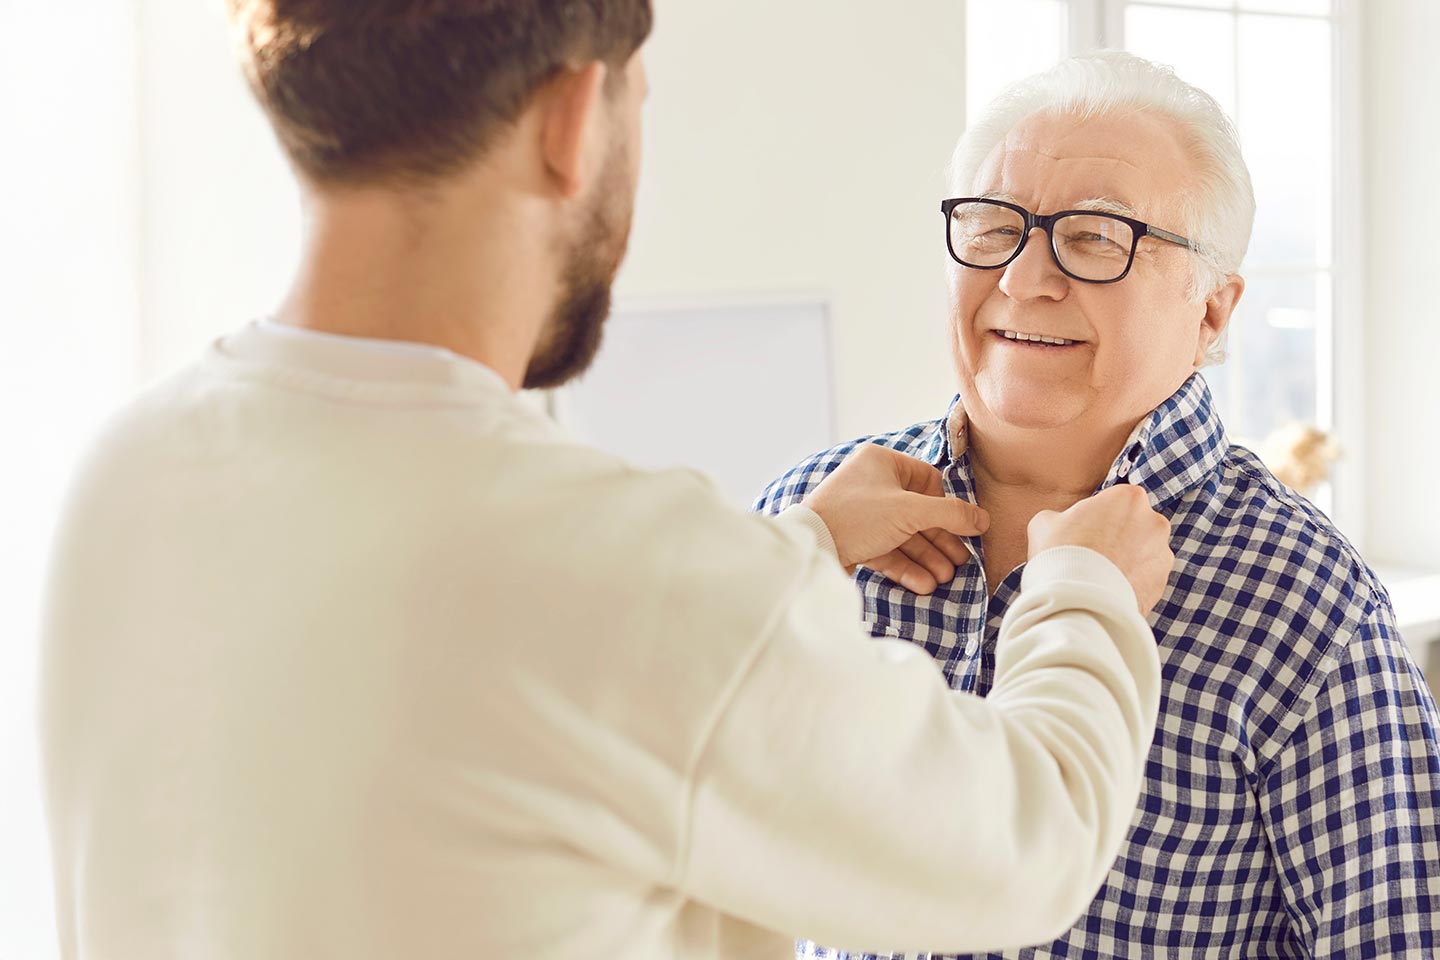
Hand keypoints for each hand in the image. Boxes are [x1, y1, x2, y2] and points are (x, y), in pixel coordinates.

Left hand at [802, 445, 988, 593]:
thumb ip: (951, 514)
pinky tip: (924, 584)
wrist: (810, 547)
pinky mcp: (853, 539)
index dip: (945, 506)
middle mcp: (870, 484)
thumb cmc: (857, 516)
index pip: (926, 480)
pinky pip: (886, 550)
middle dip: (939, 541)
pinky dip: (905, 566)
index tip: (963, 528)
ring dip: (926, 557)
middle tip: (960, 562)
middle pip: (917, 513)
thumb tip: (983, 519)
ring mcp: (861, 513)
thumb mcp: (910, 511)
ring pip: (903, 535)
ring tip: (945, 579)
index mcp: (881, 462)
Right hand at [1027, 485, 1175, 614]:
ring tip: (1099, 576)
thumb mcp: (1044, 523)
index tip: (1083, 530)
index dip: (1096, 515)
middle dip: (1117, 536)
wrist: (1078, 602)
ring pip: (1142, 552)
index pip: (1115, 500)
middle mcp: (1154, 521)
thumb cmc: (1061, 554)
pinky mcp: (1163, 582)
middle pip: (1133, 524)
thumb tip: (1064, 525)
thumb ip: (1061, 516)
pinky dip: (1131, 582)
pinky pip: (1145, 578)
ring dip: (1126, 560)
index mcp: (1129, 497)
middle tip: (1091, 554)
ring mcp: (1163, 553)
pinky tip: (1108, 590)